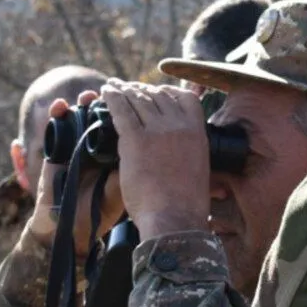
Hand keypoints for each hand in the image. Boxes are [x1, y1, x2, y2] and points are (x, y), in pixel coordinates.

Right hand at [25, 91, 125, 256]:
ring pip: (82, 114)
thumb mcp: (124, 188)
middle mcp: (100, 144)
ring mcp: (77, 145)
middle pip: (107, 112)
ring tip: (88, 96)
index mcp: (121, 150)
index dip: (132, 108)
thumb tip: (152, 147)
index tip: (137, 96)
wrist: (73, 228)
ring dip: (85, 102)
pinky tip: (60, 106)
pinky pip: (56, 126)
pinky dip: (58, 114)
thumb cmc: (102, 210)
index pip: (128, 121)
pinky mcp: (55, 150)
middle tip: (114, 91)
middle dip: (111, 100)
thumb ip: (134, 167)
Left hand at [100, 79, 209, 239]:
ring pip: (138, 99)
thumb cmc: (187, 204)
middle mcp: (180, 126)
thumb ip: (193, 154)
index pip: (186, 98)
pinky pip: (122, 110)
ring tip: (113, 87)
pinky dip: (112, 97)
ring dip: (124, 90)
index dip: (169, 91)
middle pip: (158, 95)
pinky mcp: (135, 139)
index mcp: (198, 132)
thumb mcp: (200, 170)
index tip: (158, 91)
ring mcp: (158, 131)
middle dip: (142, 89)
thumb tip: (192, 153)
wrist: (174, 219)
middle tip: (128, 88)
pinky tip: (105, 91)